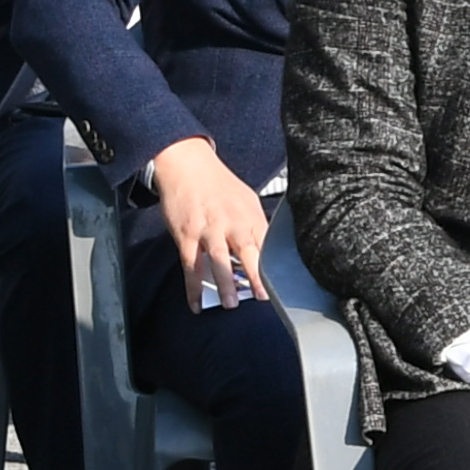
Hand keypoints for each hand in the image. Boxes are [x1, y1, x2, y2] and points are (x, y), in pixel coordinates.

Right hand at [150, 138, 269, 308]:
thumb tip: (268, 252)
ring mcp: (208, 229)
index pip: (268, 244)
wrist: (188, 164)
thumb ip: (256, 225)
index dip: (275, 265)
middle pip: (248, 252)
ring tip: (231, 305)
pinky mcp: (186, 234)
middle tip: (264, 298)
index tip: (283, 285)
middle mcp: (232, 222)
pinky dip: (193, 287)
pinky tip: (196, 304)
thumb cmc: (218, 183)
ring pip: (219, 260)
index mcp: (250, 215)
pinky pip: (190, 265)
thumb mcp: (246, 199)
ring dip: (225, 284)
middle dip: (257, 276)